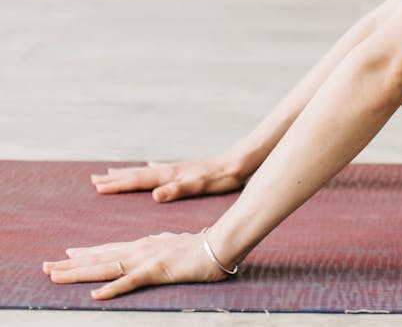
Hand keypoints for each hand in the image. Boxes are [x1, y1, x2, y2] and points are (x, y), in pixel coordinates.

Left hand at [42, 229, 231, 300]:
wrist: (218, 244)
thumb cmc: (199, 246)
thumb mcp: (172, 244)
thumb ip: (157, 245)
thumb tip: (149, 244)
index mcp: (142, 245)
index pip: (107, 250)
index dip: (85, 253)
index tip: (64, 255)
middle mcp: (138, 249)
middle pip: (99, 258)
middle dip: (70, 264)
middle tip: (46, 267)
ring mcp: (145, 259)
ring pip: (105, 268)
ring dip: (78, 273)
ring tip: (56, 275)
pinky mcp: (155, 270)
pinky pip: (129, 282)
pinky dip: (111, 289)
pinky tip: (96, 295)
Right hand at [91, 155, 246, 201]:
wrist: (237, 164)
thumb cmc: (219, 178)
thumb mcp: (198, 186)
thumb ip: (176, 190)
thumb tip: (154, 194)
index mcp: (169, 175)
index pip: (138, 180)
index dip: (118, 184)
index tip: (97, 186)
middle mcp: (169, 170)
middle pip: (136, 173)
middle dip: (115, 178)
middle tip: (93, 179)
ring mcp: (175, 169)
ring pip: (145, 171)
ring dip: (127, 173)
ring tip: (111, 172)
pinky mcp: (184, 170)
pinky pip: (158, 170)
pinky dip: (148, 169)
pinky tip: (148, 166)